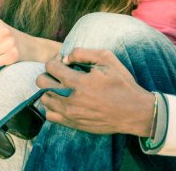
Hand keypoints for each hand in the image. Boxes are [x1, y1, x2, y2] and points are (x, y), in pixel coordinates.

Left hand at [36, 48, 154, 136]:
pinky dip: (52, 107)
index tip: (64, 62)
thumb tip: (65, 57)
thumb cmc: (121, 83)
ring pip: (44, 99)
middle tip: (60, 74)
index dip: (55, 60)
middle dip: (48, 73)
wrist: (134, 112)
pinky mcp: (73, 124)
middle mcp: (69, 99)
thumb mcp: (107, 59)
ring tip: (62, 87)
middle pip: (41, 82)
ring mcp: (70, 114)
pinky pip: (50, 116)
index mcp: (77, 81)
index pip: (50, 66)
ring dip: (49, 90)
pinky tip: (63, 101)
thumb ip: (83, 52)